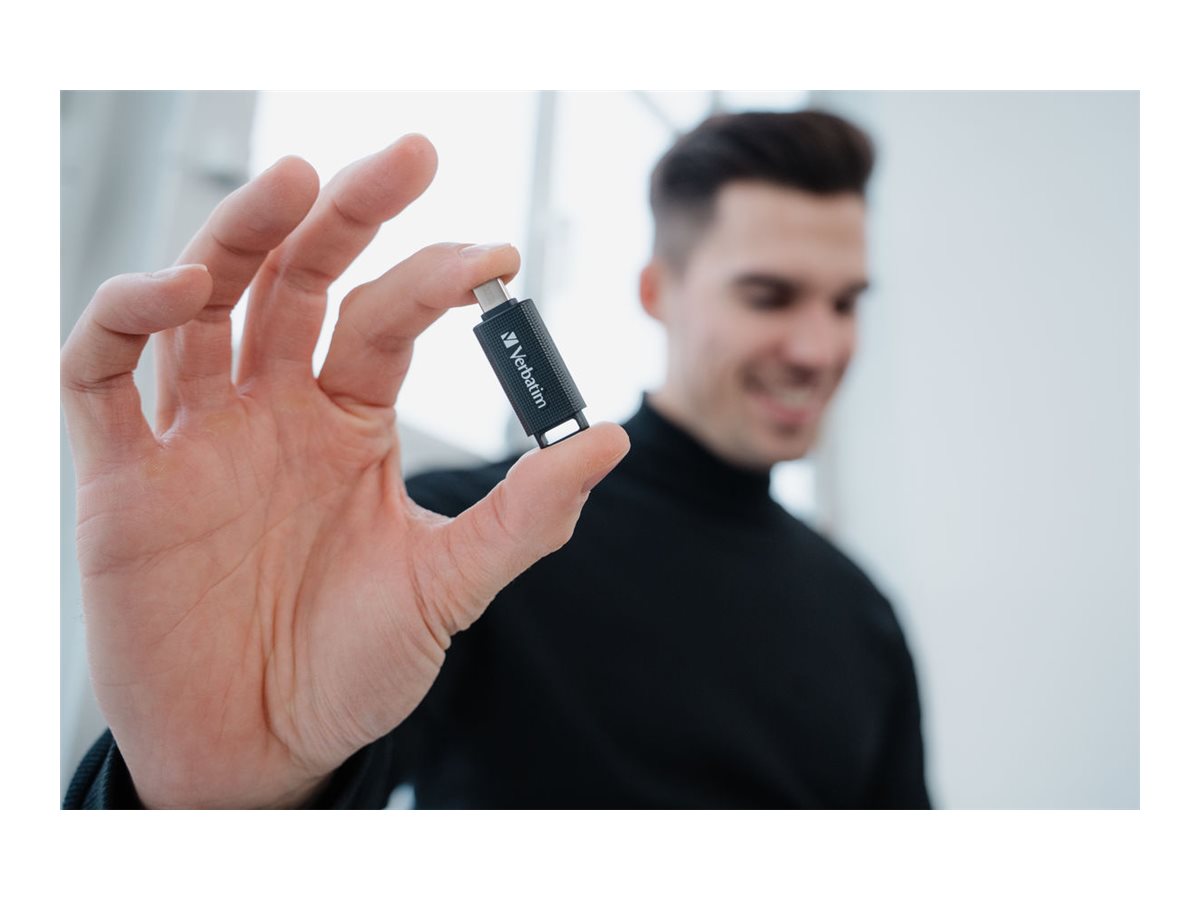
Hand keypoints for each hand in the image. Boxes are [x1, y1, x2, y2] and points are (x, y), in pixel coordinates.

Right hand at [61, 135, 628, 807]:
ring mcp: (197, 434)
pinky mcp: (122, 476)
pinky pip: (100, 372)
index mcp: (349, 421)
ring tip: (295, 182)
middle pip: (298, 276)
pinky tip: (181, 290)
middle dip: (348, 211)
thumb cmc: (349, 665)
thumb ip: (522, 517)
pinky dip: (127, 317)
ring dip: (240, 234)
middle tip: (411, 155)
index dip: (438, 279)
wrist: (262, 749)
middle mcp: (273, 409)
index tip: (500, 260)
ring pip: (203, 299)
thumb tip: (608, 439)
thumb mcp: (446, 587)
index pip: (387, 318)